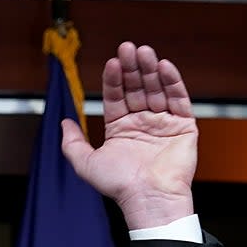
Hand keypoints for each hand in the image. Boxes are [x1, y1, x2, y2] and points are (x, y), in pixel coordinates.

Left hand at [61, 41, 197, 229]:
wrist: (148, 198)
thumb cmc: (119, 185)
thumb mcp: (86, 163)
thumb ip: (72, 143)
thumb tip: (63, 122)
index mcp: (120, 128)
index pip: (116, 96)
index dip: (114, 79)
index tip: (111, 62)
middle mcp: (141, 122)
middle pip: (136, 88)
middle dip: (132, 68)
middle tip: (127, 48)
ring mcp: (163, 122)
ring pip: (156, 89)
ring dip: (150, 69)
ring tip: (144, 51)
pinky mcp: (183, 126)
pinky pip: (178, 99)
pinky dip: (172, 82)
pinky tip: (164, 66)